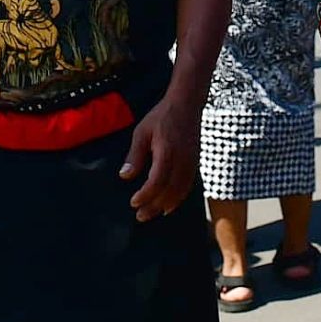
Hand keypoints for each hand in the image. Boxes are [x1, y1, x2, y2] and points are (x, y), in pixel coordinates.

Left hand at [120, 91, 198, 220]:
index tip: (133, 202)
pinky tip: (169, 205)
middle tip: (140, 216)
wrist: (187, 104)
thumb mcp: (142, 132)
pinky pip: (188, 186)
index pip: (157, 181)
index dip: (145, 195)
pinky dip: (178, 198)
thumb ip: (134, 156)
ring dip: (166, 206)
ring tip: (153, 214)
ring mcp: (191, 162)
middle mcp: (182, 160)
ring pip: (181, 191)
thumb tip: (125, 177)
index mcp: (167, 152)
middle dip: (154, 206)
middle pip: (169, 191)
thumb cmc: (161, 117)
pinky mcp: (195, 163)